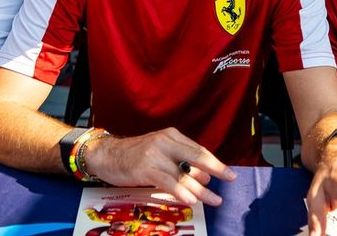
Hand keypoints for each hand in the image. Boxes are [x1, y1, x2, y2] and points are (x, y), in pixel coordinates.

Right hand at [83, 127, 235, 206]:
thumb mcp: (159, 153)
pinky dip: (180, 191)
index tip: (229, 173)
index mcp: (171, 135)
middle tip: (230, 179)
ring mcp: (154, 154)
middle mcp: (165, 141)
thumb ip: (180, 162)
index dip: (215, 162)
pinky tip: (190, 200)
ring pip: (183, 173)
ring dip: (201, 189)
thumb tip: (205, 176)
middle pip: (196, 156)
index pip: (198, 149)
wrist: (106, 155)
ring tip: (214, 200)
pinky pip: (168, 181)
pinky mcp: (145, 167)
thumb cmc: (134, 156)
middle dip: (216, 169)